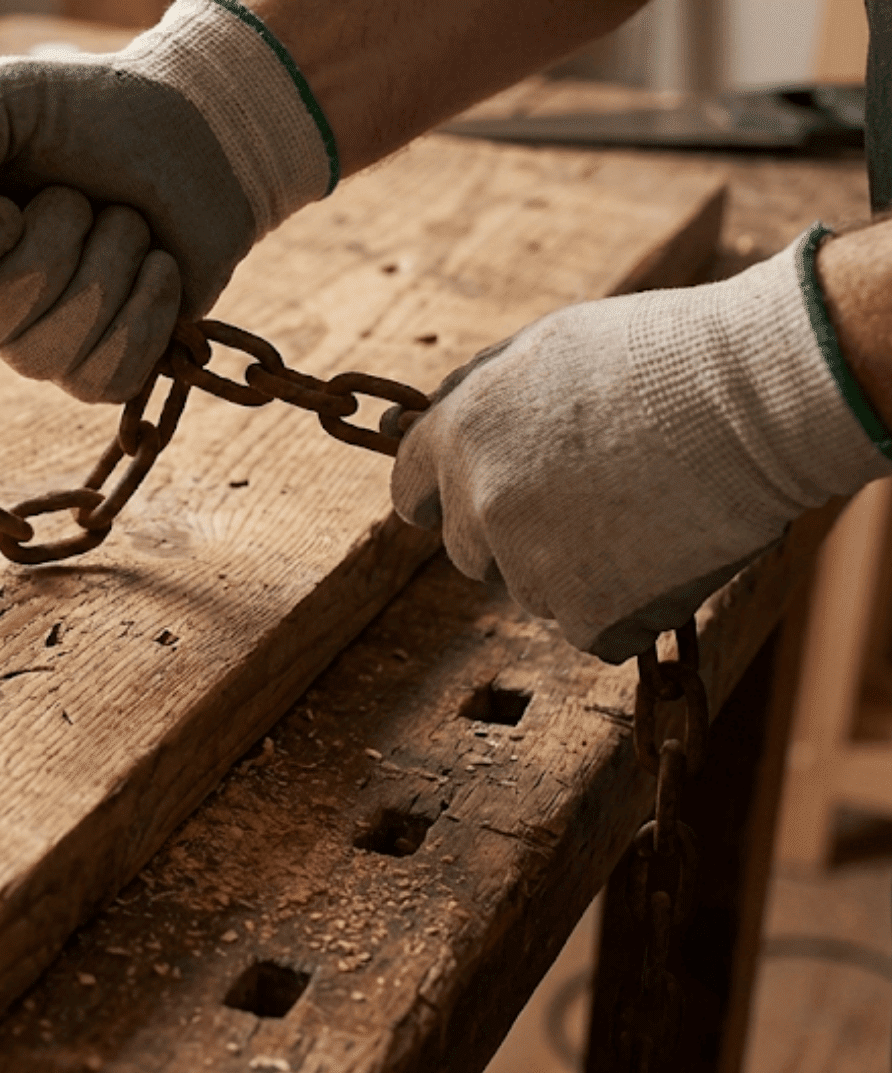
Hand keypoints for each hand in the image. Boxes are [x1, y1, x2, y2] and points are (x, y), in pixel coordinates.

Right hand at [0, 0, 335, 402]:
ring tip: (124, 221)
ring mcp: (35, 347)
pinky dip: (146, 310)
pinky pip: (105, 378)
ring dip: (108, 264)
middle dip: (52, 245)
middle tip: (80, 198)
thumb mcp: (1, 97)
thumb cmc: (87, 113)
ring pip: (46, 354)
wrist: (193, 133)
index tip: (6, 203)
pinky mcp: (101, 371)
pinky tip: (156, 265)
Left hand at [391, 227, 890, 662]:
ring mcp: (530, 567)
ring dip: (576, 569)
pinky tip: (668, 557)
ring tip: (646, 513)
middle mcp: (481, 506)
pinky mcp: (588, 614)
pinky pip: (592, 630)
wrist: (755, 398)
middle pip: (470, 550)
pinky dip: (627, 609)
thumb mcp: (546, 348)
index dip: (447, 496)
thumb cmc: (662, 356)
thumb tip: (424, 419)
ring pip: (533, 590)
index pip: (411, 493)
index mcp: (459, 437)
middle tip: (592, 498)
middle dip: (515, 533)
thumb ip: (481, 396)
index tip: (482, 495)